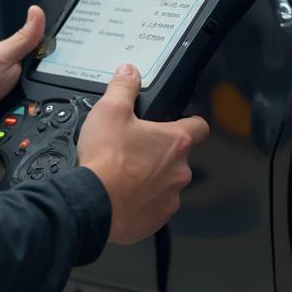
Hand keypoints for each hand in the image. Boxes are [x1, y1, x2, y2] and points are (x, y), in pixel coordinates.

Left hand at [0, 5, 44, 156]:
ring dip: (29, 120)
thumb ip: (23, 38)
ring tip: (16, 118)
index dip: (55, 69)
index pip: (45, 65)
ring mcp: (9, 110)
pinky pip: (22, 135)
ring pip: (36, 118)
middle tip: (27, 100)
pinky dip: (19, 136)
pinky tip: (13, 134)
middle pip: (44, 96)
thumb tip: (38, 11)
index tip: (64, 72)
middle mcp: (12, 87)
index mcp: (13, 65)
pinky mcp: (4, 132)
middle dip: (39, 101)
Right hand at [77, 64, 208, 244]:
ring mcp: (169, 198)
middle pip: (177, 156)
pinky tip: (122, 193)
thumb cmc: (106, 160)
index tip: (182, 123)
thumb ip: (124, 87)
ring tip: (124, 172)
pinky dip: (141, 200)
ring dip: (150, 178)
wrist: (93, 204)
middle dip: (158, 152)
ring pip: (165, 182)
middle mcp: (178, 171)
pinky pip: (153, 206)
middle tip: (133, 148)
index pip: (199, 127)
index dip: (191, 122)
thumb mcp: (110, 110)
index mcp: (174, 142)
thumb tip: (129, 72)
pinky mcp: (156, 219)